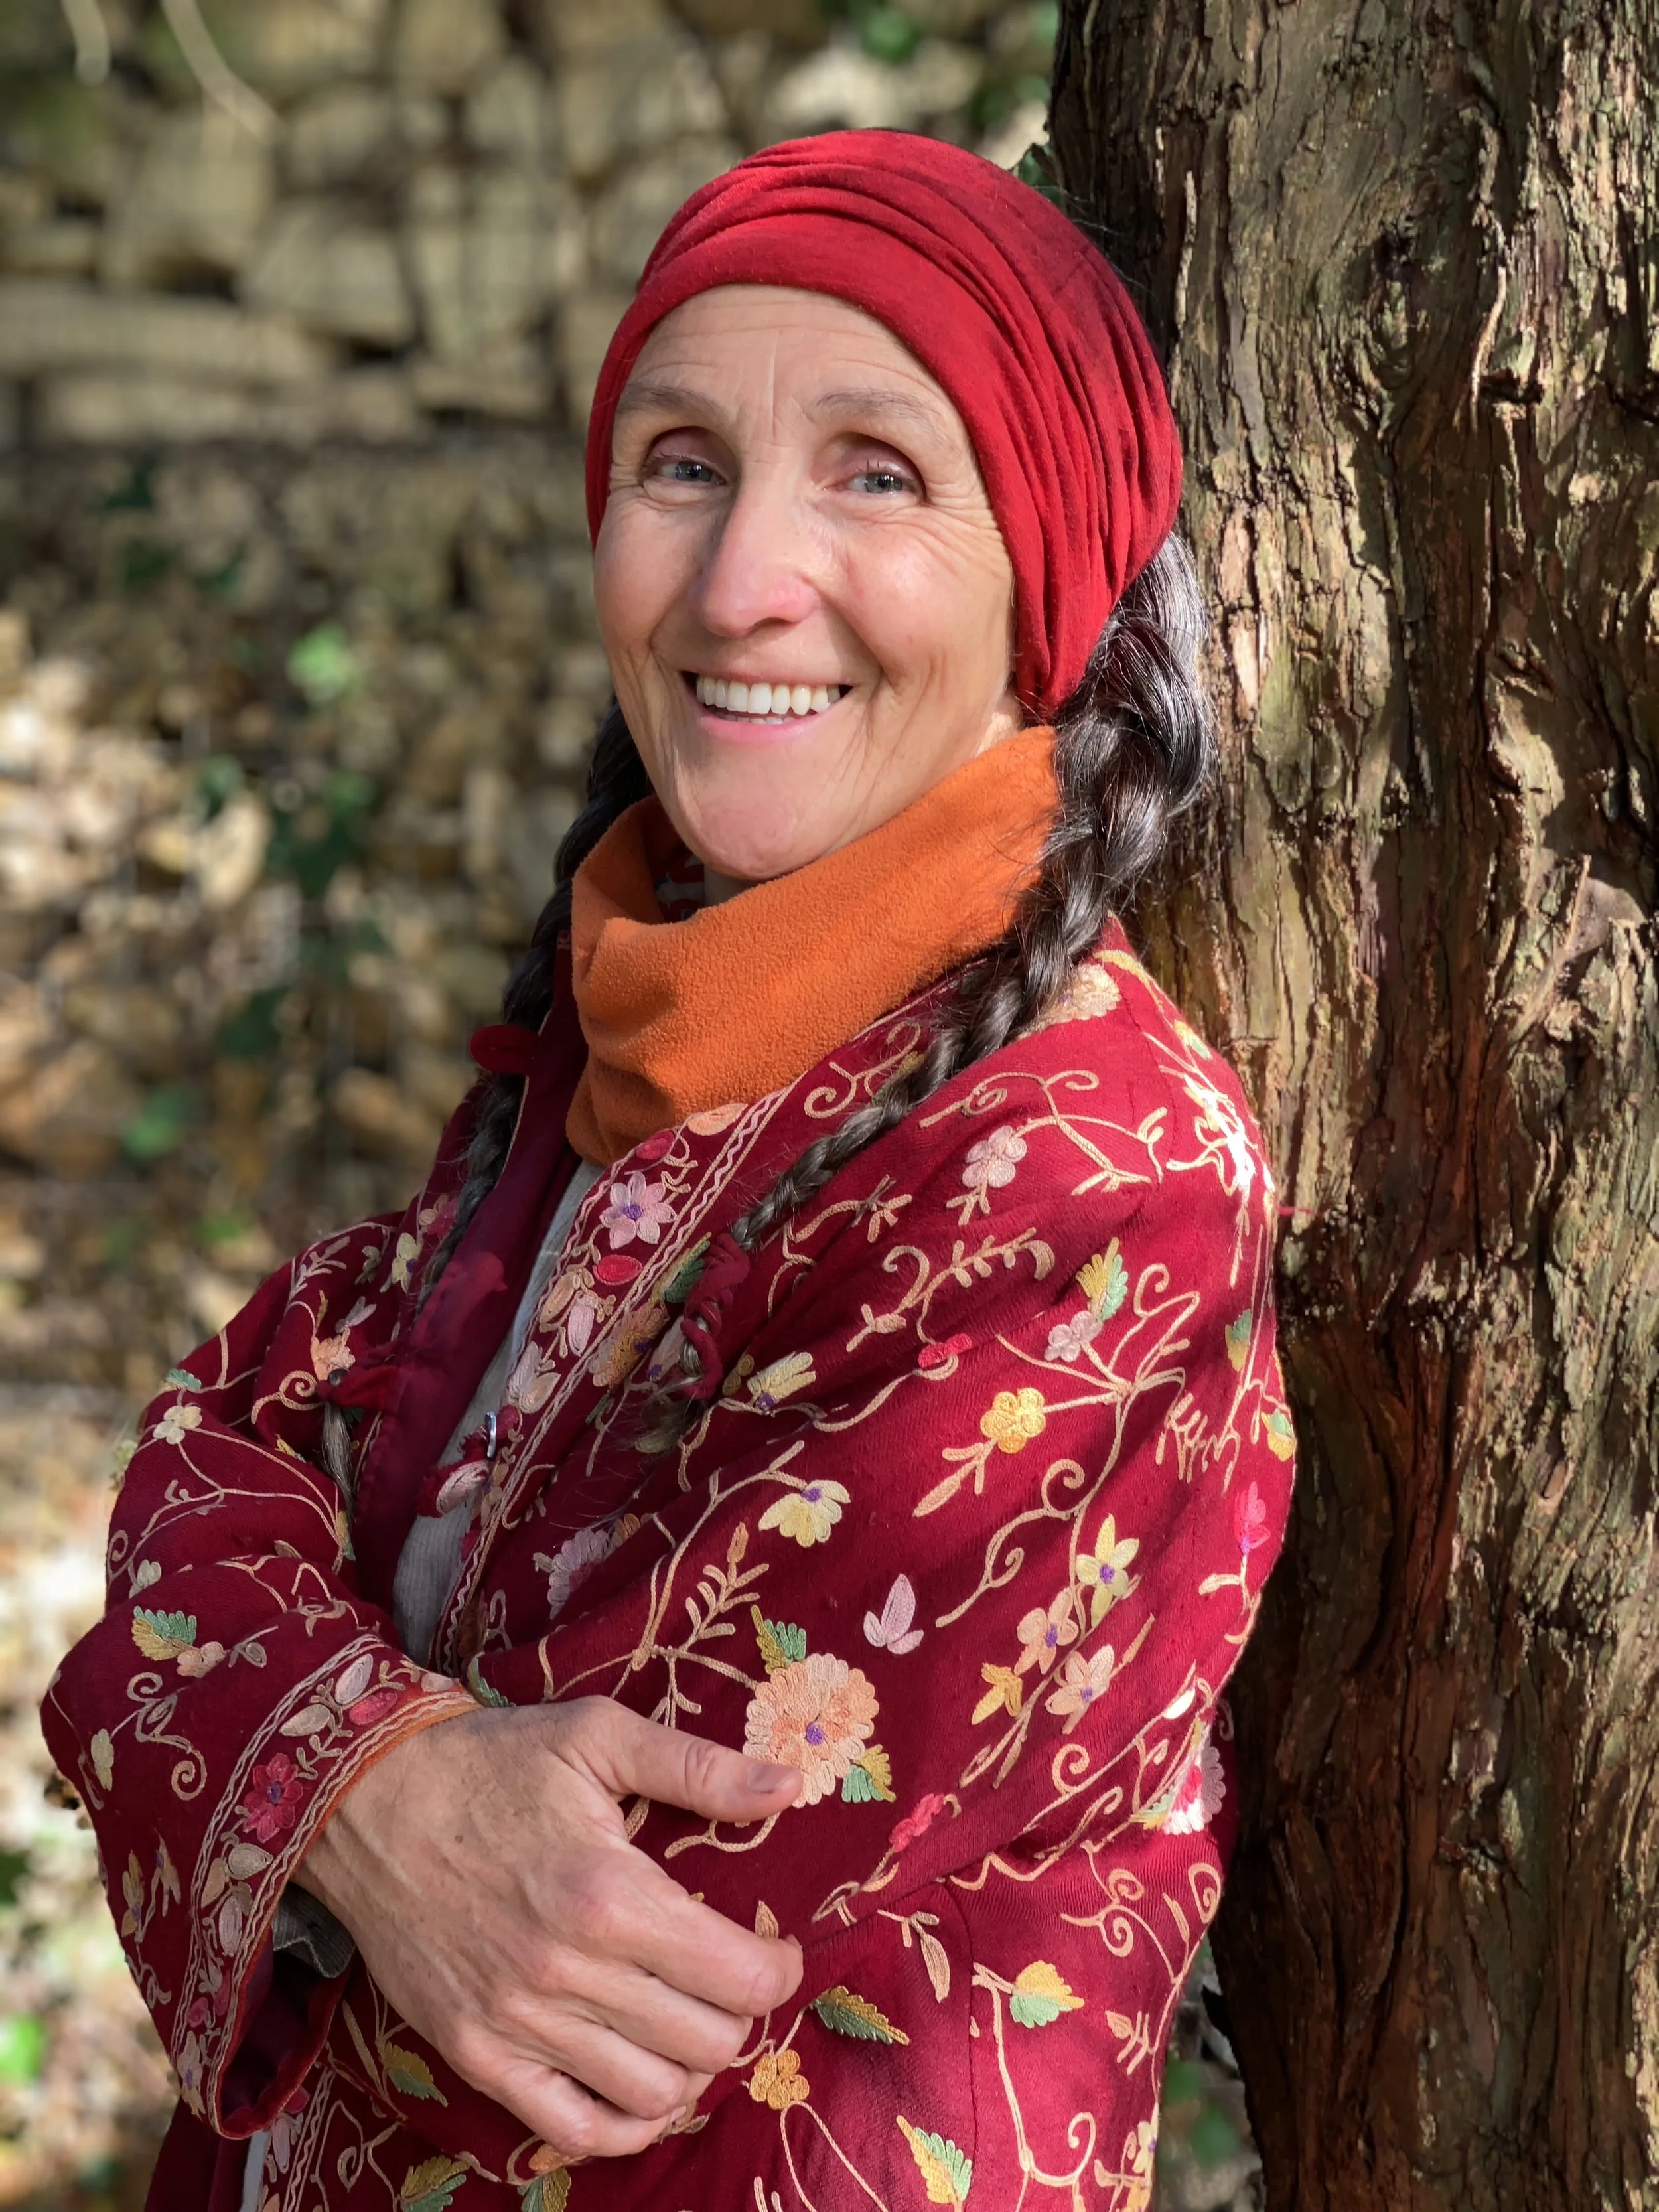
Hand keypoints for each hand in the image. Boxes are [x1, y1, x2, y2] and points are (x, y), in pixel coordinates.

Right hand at [296, 1697, 802, 2159]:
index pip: (740, 1976)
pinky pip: (573, 2129)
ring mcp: (519, 2024)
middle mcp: (569, 1973)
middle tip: (731, 1977)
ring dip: (691, 2067)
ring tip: (689, 2020)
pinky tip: (643, 2086)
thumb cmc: (492, 1761)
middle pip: (708, 2041)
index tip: (777, 1946)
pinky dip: (625, 2124)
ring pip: (653, 2095)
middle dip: (741, 2012)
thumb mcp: (598, 1733)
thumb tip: (789, 1786)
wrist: (368, 1800)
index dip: (780, 1968)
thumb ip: (699, 1767)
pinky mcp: (475, 2054)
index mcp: (610, 1895)